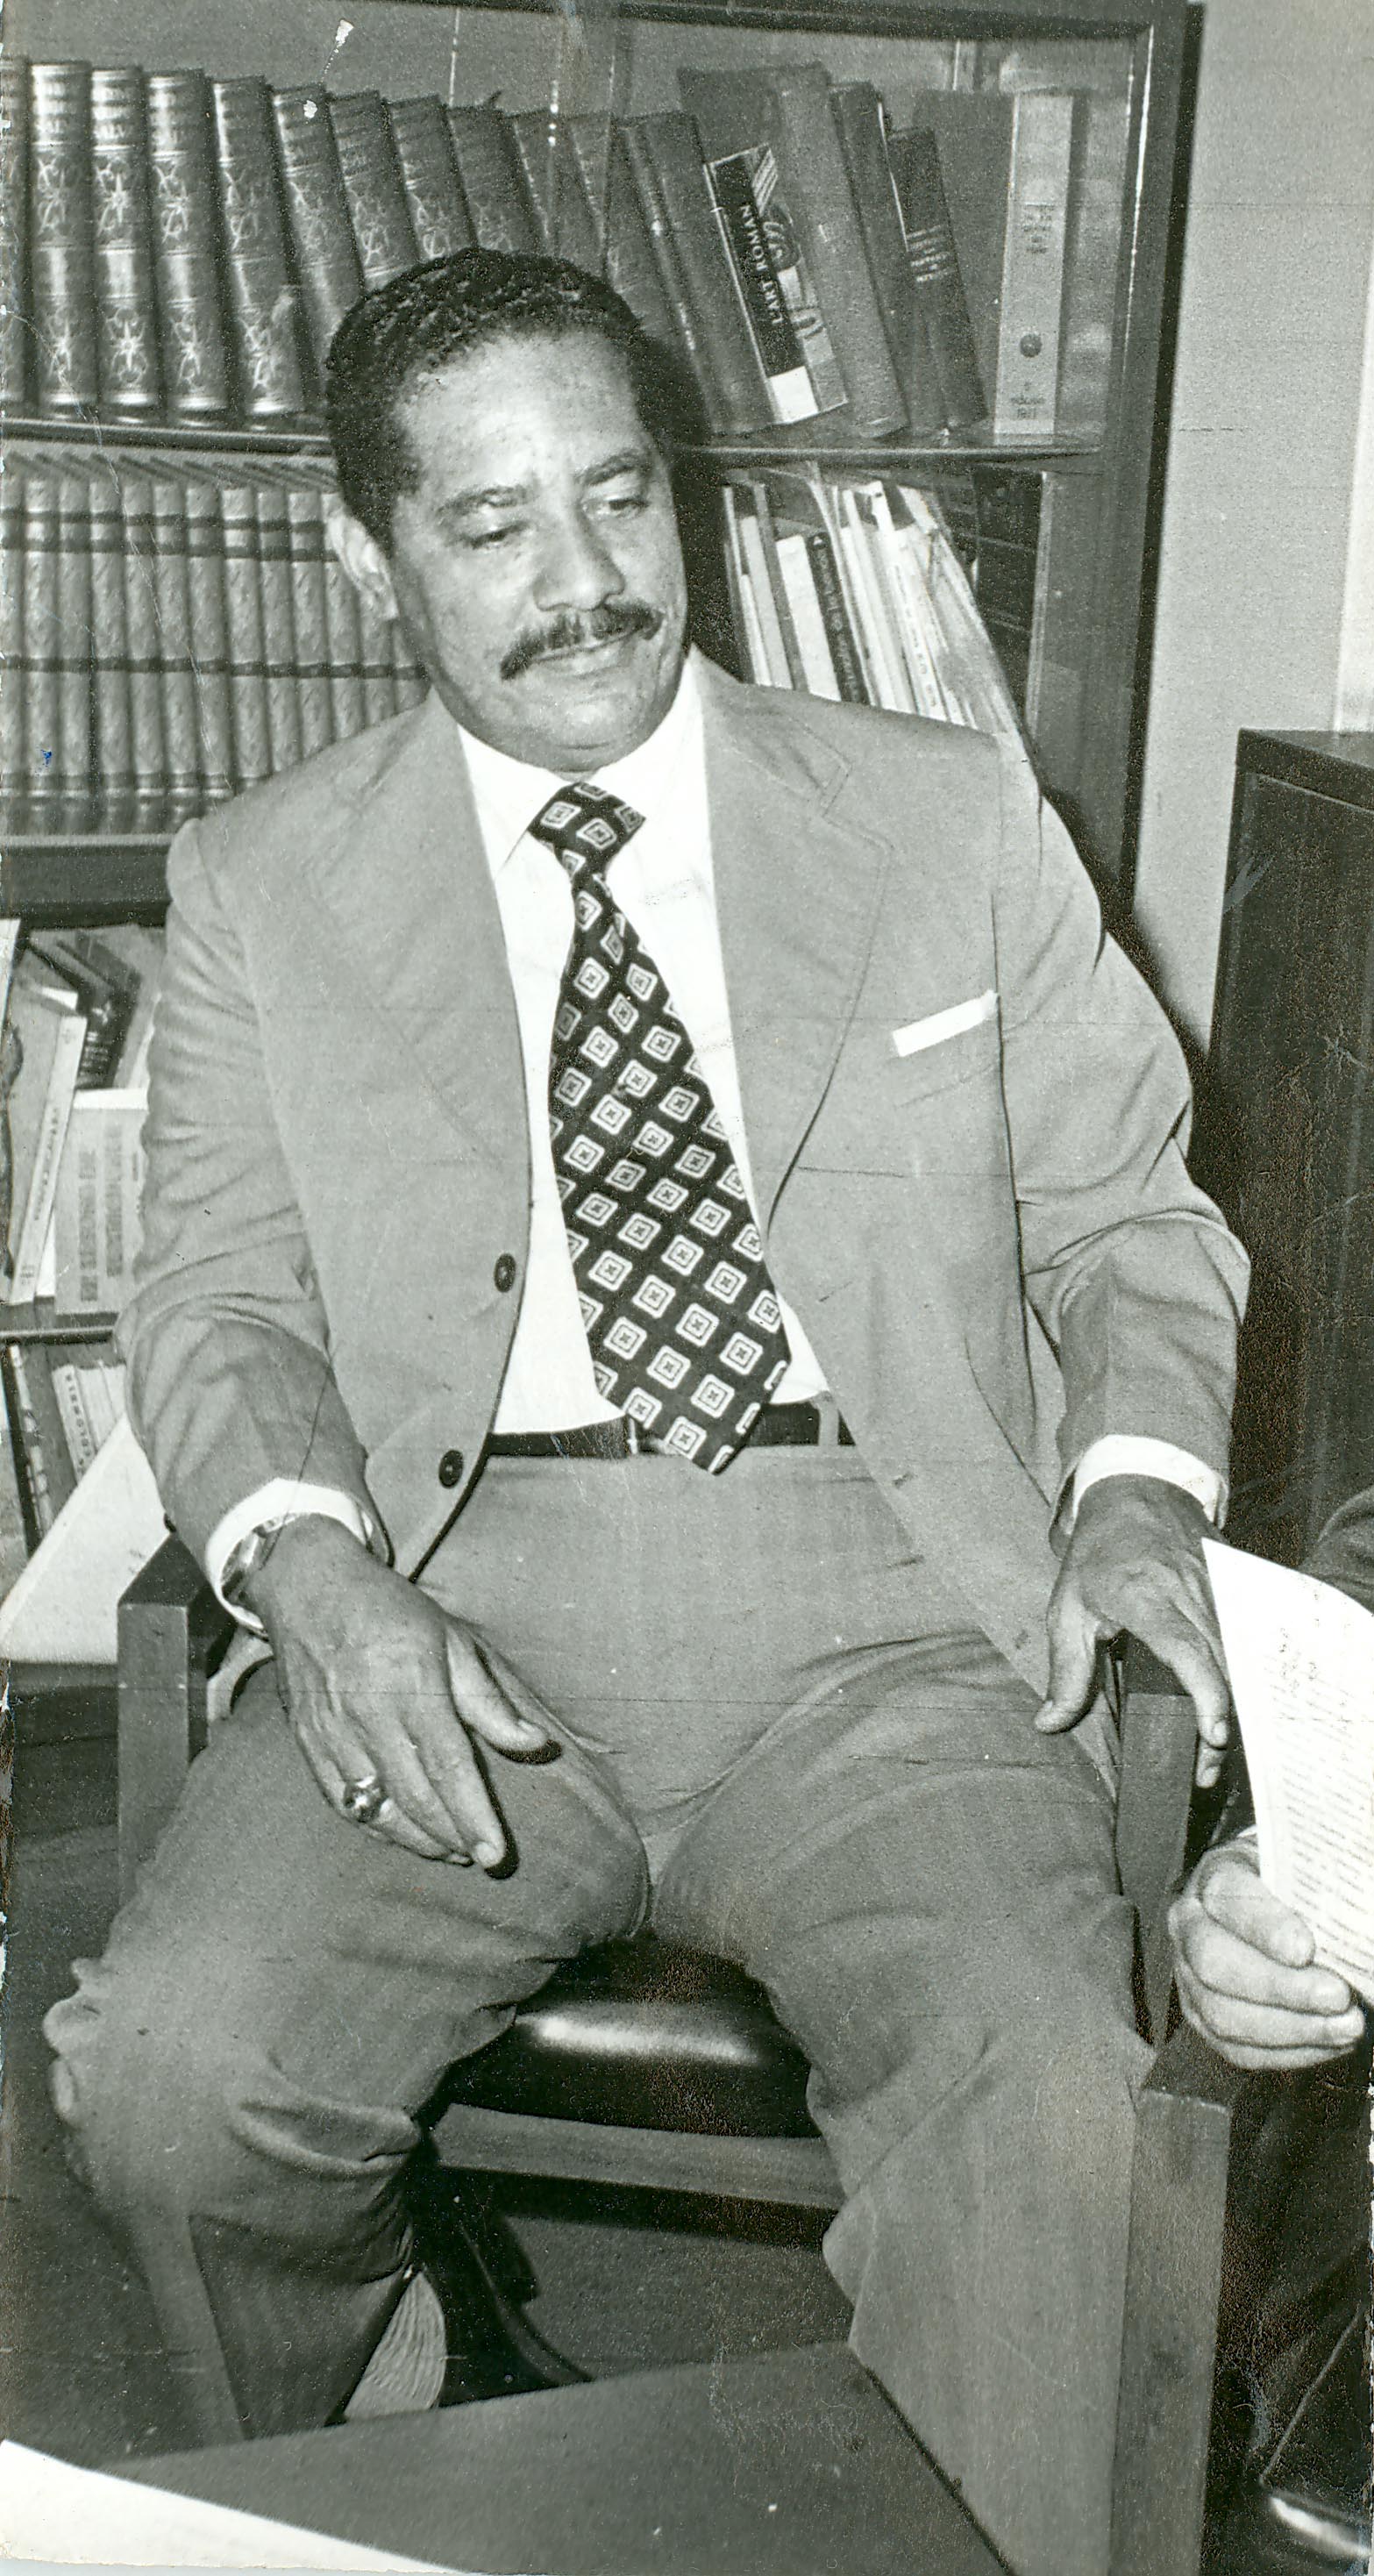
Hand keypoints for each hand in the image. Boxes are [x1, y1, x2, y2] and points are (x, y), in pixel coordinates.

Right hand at [246, 1517, 551, 1865]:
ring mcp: (332, 1733)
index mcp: (411, 1684)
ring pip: (377, 1807)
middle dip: (452, 1837)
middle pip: (415, 1796)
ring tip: (451, 1850)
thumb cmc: (390, 1611)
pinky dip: (374, 1826)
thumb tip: (534, 1745)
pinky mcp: (308, 1743)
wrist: (308, 1586)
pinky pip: (341, 1801)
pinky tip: (401, 1834)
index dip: (473, 1816)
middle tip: (481, 1859)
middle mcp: (368, 1715)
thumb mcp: (452, 1639)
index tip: (495, 1855)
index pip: (448, 1766)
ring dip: (417, 1839)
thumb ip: (489, 1701)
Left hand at [1037, 1473, 1229, 1786]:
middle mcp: (1188, 1593)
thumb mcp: (1067, 1608)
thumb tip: (1049, 1723)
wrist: (1138, 1489)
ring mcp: (1215, 1588)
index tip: (1213, 1734)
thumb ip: (1065, 1670)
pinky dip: (1239, 1675)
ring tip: (1213, 1748)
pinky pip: (1242, 1638)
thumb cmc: (1097, 1552)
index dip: (1206, 1695)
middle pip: (1221, 1665)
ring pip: (1237, 1656)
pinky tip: (1229, 1706)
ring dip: (1231, 1704)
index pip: (1188, 1650)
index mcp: (1145, 1597)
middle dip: (1219, 1722)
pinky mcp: (1231, 1588)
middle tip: (1204, 1770)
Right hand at [1170, 1840, 1367, 2068]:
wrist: (1266, 1912)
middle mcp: (1189, 1926)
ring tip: (1347, 2027)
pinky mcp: (1203, 2021)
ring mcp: (1189, 1978)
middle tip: (1338, 1996)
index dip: (1265, 1926)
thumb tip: (1361, 1911)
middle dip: (1280, 1986)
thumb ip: (1322, 1889)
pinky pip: (1239, 2049)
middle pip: (1216, 1962)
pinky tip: (1331, 2044)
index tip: (1306, 1950)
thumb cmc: (1292, 1888)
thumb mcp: (1303, 1872)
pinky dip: (1290, 2052)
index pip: (1229, 1897)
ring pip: (1223, 2014)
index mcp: (1215, 1876)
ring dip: (1292, 2028)